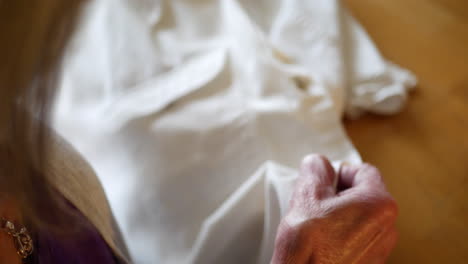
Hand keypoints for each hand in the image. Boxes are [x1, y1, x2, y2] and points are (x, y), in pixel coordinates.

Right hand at [271, 155, 397, 263]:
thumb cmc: (309, 246)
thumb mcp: (307, 194)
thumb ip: (316, 168)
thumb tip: (318, 164)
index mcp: (379, 203)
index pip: (362, 170)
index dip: (338, 172)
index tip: (323, 180)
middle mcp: (388, 227)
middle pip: (362, 194)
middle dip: (338, 194)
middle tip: (316, 203)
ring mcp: (380, 248)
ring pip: (359, 217)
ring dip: (339, 215)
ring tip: (317, 224)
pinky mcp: (369, 263)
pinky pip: (357, 238)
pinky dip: (341, 234)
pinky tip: (322, 241)